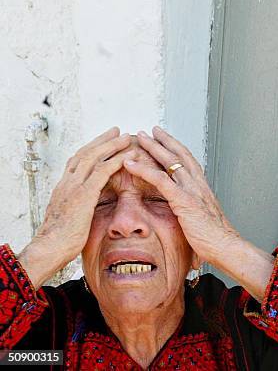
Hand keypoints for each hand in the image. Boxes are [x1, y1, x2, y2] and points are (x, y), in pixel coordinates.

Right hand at [20, 128, 133, 287]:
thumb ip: (77, 207)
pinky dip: (115, 160)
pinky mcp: (84, 194)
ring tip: (126, 137)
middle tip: (117, 131)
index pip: (78, 161)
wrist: (50, 248)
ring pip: (95, 157)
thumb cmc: (60, 239)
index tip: (103, 141)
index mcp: (64, 187)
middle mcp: (68, 182)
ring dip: (112, 145)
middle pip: (86, 153)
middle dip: (103, 140)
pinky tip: (126, 155)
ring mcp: (74, 186)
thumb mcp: (69, 217)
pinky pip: (102, 171)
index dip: (92, 149)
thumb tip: (86, 208)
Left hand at [123, 127, 240, 266]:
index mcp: (202, 188)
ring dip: (152, 147)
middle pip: (179, 154)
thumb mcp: (203, 220)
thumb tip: (188, 215)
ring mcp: (191, 190)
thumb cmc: (215, 238)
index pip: (188, 160)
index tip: (165, 139)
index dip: (176, 148)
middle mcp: (198, 184)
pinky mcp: (183, 200)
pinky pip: (160, 180)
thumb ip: (194, 212)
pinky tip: (130, 163)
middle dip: (163, 140)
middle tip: (150, 130)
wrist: (225, 246)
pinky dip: (143, 169)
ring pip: (169, 161)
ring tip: (138, 138)